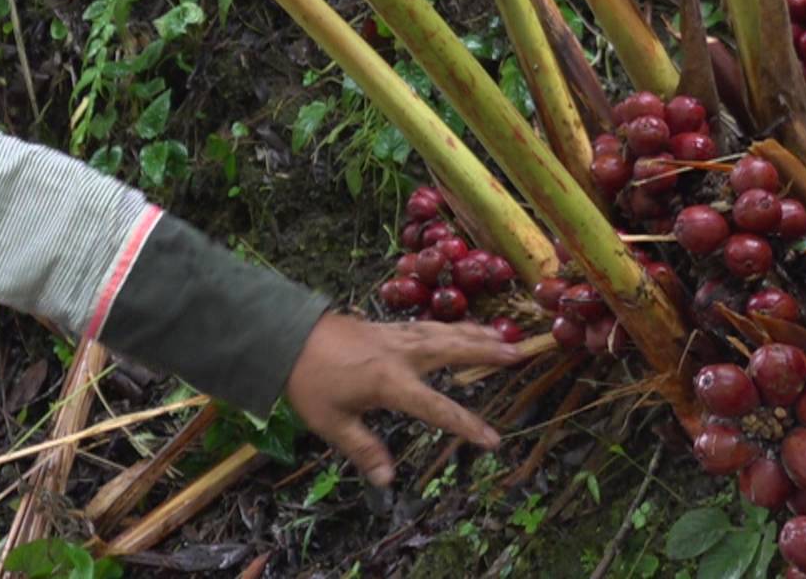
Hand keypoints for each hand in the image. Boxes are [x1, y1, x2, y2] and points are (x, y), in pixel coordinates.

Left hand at [284, 314, 523, 487]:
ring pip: (442, 332)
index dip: (466, 425)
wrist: (284, 337)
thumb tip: (387, 480)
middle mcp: (399, 354)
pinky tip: (457, 328)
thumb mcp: (332, 423)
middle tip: (521, 352)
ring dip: (473, 333)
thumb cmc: (307, 382)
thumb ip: (363, 449)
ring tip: (502, 335)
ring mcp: (393, 336)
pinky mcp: (384, 327)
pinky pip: (426, 325)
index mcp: (390, 382)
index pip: (437, 408)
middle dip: (486, 351)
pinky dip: (448, 326)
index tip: (493, 440)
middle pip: (451, 350)